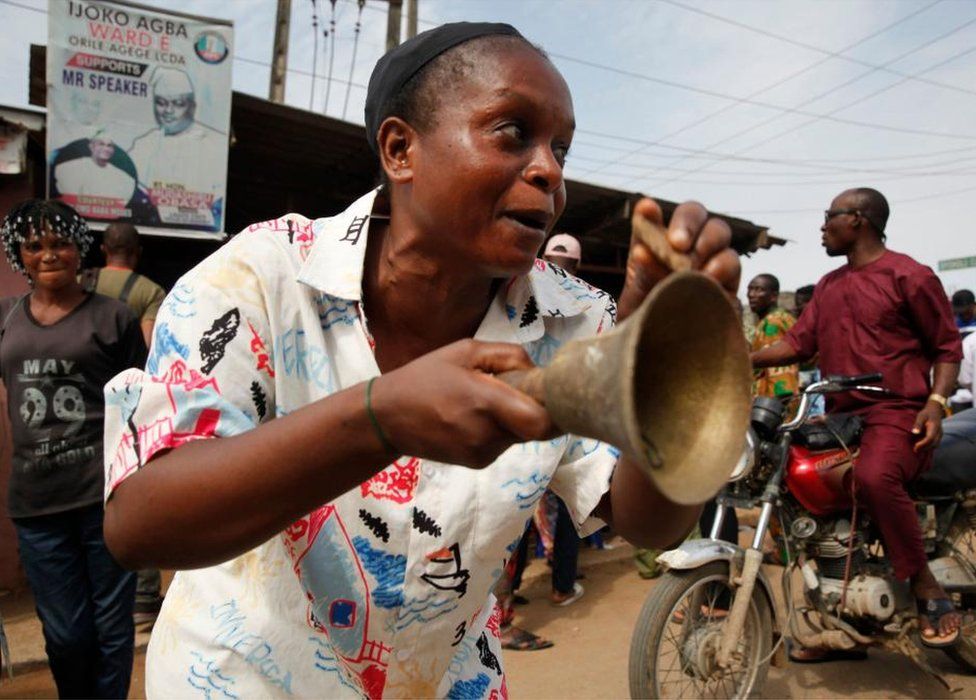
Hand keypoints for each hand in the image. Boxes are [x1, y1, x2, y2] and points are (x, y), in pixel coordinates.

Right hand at [370, 339, 553, 467]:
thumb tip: (539, 372)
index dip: (557, 410)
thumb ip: (509, 356)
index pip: (542, 421)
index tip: (554, 393)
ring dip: (514, 419)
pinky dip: (499, 430)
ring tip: (484, 401)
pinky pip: (503, 444)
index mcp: (485, 401)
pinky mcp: (478, 464)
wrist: (386, 418)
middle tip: (515, 390)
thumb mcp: (465, 350)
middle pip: (536, 428)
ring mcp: (483, 453)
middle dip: (534, 409)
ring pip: (520, 436)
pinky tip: (473, 417)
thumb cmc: (425, 377)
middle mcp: (487, 434)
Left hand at [617, 198, 740, 321]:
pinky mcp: (729, 284)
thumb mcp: (637, 301)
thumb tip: (642, 244)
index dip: (652, 213)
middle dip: (687, 223)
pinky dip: (720, 267)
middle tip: (677, 243)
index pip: (654, 219)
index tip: (646, 211)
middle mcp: (686, 249)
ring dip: (706, 243)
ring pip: (719, 233)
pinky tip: (707, 279)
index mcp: (656, 248)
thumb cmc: (649, 327)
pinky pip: (733, 264)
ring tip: (692, 266)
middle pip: (696, 215)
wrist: (667, 361)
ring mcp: (710, 262)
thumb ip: (642, 272)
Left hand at [912, 403, 943, 451]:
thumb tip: (915, 432)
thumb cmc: (926, 413)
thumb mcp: (921, 416)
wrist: (935, 411)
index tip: (915, 446)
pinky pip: (935, 444)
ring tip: (917, 449)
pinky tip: (921, 447)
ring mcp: (940, 435)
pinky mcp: (938, 436)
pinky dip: (929, 446)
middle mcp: (939, 432)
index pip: (930, 438)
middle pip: (933, 444)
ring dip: (927, 448)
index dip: (923, 444)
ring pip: (935, 445)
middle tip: (915, 450)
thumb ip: (918, 424)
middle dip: (924, 448)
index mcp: (935, 427)